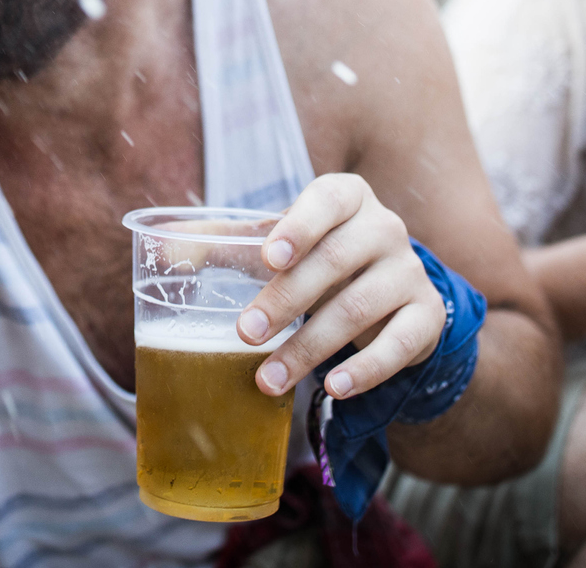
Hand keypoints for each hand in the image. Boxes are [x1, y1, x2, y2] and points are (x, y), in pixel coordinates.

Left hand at [233, 174, 449, 400]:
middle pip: (335, 260)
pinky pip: (400, 344)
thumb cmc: (319, 261)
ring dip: (310, 347)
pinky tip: (333, 389)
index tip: (269, 258)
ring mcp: (410, 271)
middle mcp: (385, 227)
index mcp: (347, 197)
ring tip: (269, 378)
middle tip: (244, 334)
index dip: (300, 225)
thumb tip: (159, 244)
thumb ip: (225, 243)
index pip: (328, 199)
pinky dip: (365, 370)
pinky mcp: (426, 316)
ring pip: (360, 307)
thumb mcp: (279, 246)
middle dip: (285, 300)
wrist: (390, 296)